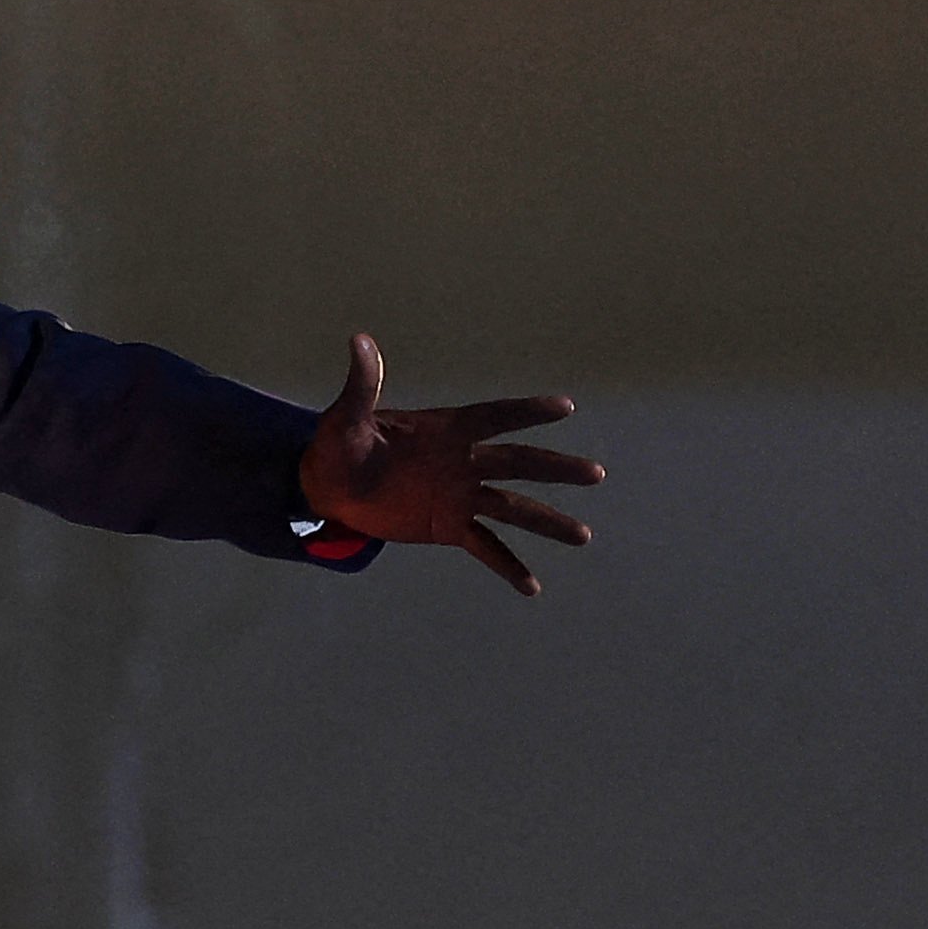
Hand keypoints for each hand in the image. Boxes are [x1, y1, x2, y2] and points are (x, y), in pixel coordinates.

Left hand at [292, 334, 599, 593]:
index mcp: (445, 429)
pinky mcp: (449, 525)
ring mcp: (460, 495)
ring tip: (583, 536)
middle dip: (555, 468)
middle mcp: (463, 461)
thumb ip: (362, 385)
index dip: (526, 412)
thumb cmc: (339, 445)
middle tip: (596, 474)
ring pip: (513, 508)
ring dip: (547, 521)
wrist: (331, 486)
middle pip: (518, 463)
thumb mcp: (347, 417)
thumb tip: (359, 341)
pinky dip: (507, 566)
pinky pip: (485, 546)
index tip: (564, 407)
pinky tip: (532, 587)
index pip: (493, 417)